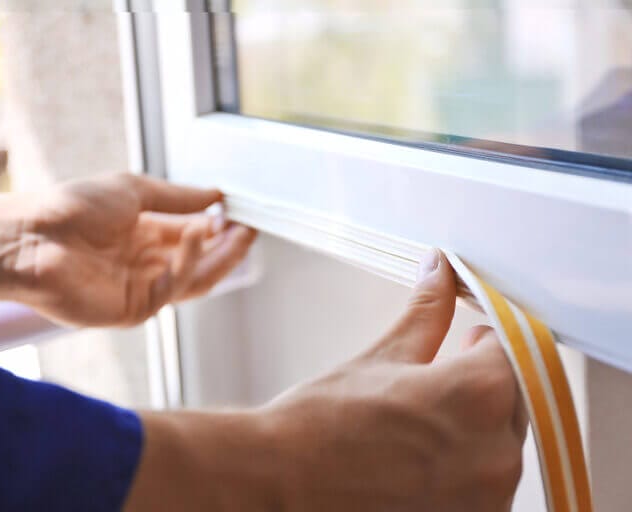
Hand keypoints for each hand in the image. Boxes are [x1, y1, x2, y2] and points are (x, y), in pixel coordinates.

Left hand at [25, 174, 256, 325]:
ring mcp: (141, 289)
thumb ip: (178, 198)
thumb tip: (216, 195)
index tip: (242, 213)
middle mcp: (146, 264)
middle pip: (200, 263)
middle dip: (228, 248)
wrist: (32, 236)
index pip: (193, 236)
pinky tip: (197, 235)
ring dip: (220, 259)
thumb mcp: (134, 191)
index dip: (219, 227)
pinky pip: (172, 288)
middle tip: (250, 230)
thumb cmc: (71, 209)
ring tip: (239, 234)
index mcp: (144, 236)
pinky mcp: (133, 310)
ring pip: (194, 280)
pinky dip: (188, 262)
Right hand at [127, 250, 525, 511]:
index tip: (470, 340)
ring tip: (420, 425)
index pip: (515, 353)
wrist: (281, 481)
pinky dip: (463, 470)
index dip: (488, 343)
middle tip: (437, 381)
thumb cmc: (321, 425)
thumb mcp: (382, 358)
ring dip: (474, 430)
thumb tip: (439, 270)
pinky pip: (484, 487)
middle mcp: (495, 453)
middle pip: (514, 402)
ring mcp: (485, 499)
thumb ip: (426, 312)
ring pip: (499, 447)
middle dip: (482, 386)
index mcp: (479, 394)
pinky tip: (419, 460)